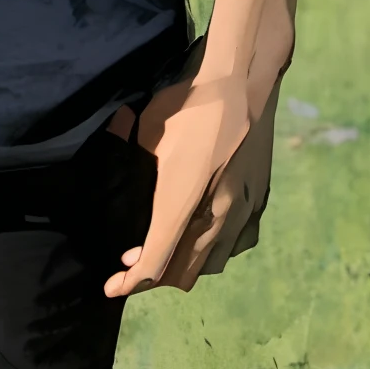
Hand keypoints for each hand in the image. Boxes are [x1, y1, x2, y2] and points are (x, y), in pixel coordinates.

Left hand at [104, 68, 278, 297]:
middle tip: (132, 260)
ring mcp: (242, 212)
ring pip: (210, 262)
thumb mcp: (149, 130)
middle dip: (154, 276)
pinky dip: (213, 250)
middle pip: (183, 272)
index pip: (156, 260)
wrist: (242, 82)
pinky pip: (234, 245)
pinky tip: (202, 235)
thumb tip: (115, 152)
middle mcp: (216, 217)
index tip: (112, 286)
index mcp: (184, 201)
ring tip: (165, 247)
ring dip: (184, 265)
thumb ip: (131, 157)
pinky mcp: (257, 203)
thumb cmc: (190, 103)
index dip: (131, 281)